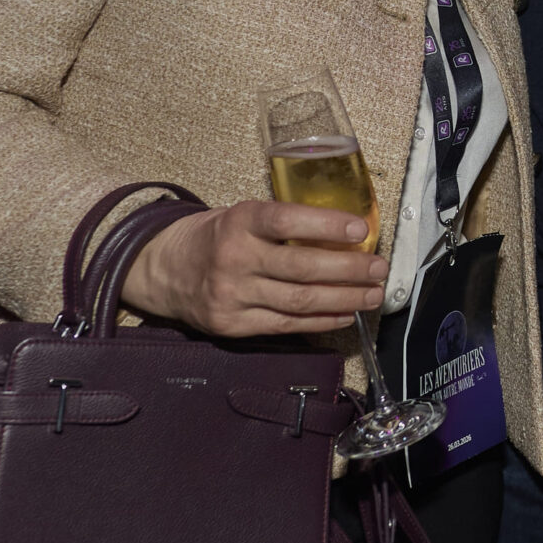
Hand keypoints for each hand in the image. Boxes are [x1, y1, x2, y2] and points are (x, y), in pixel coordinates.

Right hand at [121, 199, 386, 336]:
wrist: (163, 269)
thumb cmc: (217, 236)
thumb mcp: (243, 216)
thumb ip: (284, 225)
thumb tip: (348, 233)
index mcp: (239, 222)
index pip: (287, 221)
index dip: (327, 225)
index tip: (362, 228)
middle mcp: (233, 258)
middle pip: (302, 268)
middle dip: (349, 269)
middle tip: (379, 268)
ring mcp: (231, 295)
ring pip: (299, 301)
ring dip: (344, 299)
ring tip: (372, 294)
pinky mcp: (232, 325)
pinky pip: (286, 325)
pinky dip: (322, 321)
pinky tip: (346, 314)